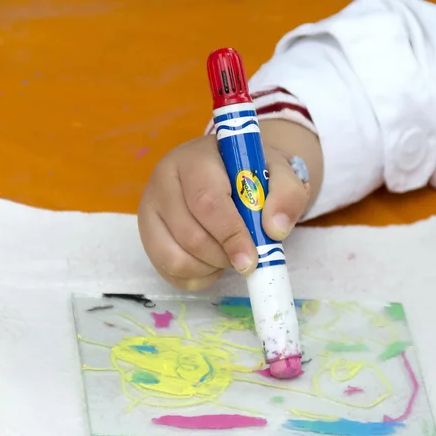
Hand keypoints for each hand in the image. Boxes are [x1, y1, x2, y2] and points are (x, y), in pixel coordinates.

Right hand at [138, 131, 312, 290]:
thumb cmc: (251, 173)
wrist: (229, 171)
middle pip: (190, 235)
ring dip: (210, 268)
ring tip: (229, 255)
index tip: (251, 259)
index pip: (207, 202)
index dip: (230, 235)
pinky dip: (197, 277)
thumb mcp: (278, 173)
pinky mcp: (147, 236)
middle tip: (246, 257)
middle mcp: (163, 180)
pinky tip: (212, 261)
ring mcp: (150, 209)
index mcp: (195, 159)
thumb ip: (287, 194)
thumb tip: (275, 230)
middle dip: (224, 256)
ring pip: (175, 258)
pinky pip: (168, 271)